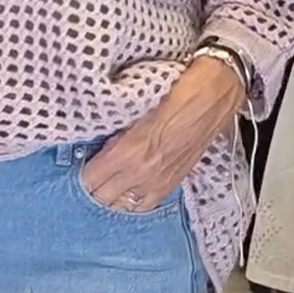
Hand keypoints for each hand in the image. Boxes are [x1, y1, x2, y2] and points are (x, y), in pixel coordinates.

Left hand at [82, 57, 245, 211]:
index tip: (76, 158)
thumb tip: (95, 133)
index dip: (81, 169)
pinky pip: (146, 204)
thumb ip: (116, 122)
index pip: (91, 178)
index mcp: (132, 150)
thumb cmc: (179, 87)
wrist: (216, 91)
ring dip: (111, 195)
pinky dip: (133, 200)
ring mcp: (161, 180)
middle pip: (103, 196)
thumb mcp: (137, 101)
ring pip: (123, 205)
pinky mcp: (175, 181)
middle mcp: (145, 171)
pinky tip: (127, 189)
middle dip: (92, 186)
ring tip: (103, 182)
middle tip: (86, 170)